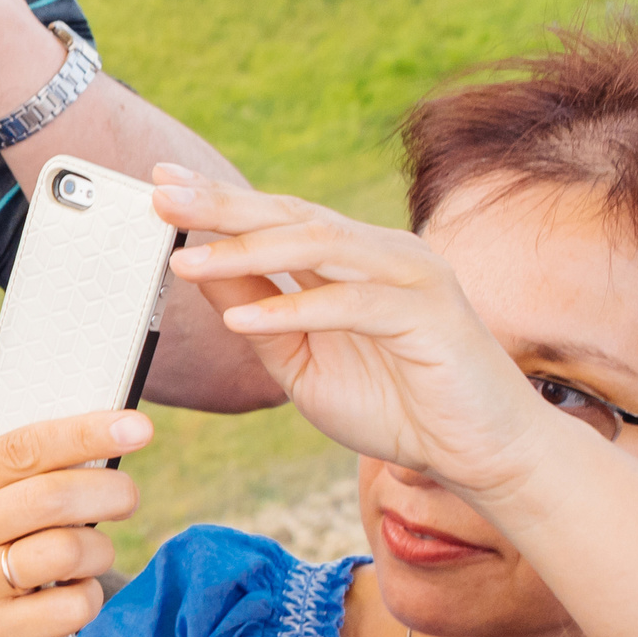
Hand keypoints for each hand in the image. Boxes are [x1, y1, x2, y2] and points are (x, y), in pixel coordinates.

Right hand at [0, 349, 148, 636]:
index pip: (21, 447)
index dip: (84, 432)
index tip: (135, 424)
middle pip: (54, 497)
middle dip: (110, 492)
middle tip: (125, 495)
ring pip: (68, 552)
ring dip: (99, 551)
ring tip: (91, 551)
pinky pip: (69, 607)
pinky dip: (87, 599)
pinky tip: (71, 594)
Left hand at [151, 176, 546, 496]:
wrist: (477, 453)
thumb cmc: (394, 405)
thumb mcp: (300, 361)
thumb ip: (254, 313)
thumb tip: (193, 266)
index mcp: (350, 259)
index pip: (276, 216)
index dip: (218, 198)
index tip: (160, 183)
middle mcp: (381, 254)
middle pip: (291, 215)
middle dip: (222, 205)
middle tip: (162, 195)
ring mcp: (411, 277)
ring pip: (320, 245)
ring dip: (247, 251)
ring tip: (186, 261)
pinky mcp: (431, 315)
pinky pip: (353, 303)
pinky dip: (294, 310)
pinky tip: (243, 320)